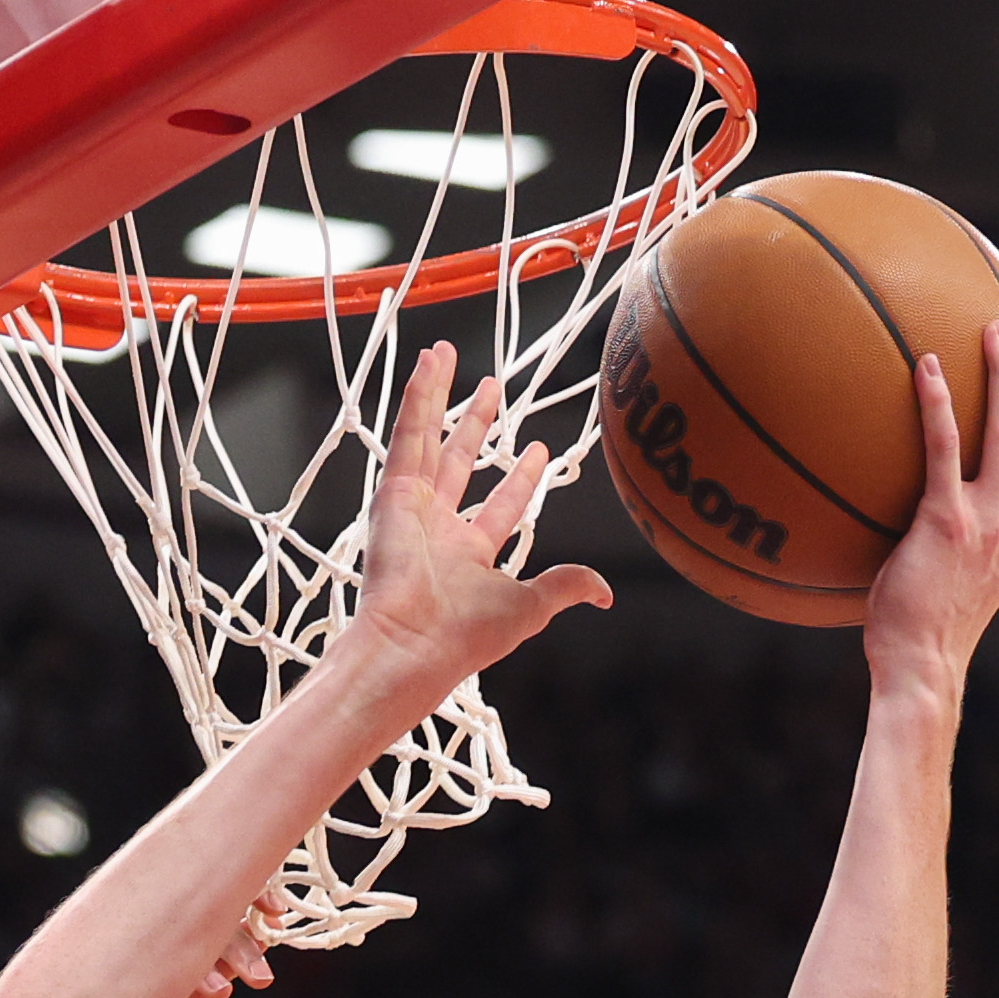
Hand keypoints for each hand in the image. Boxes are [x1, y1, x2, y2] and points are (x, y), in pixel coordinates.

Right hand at [336, 341, 608, 694]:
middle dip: (474, 422)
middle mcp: (439, 527)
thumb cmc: (465, 635)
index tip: (537, 448)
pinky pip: (407, 436)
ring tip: (442, 353)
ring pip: (428, 437)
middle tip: (490, 386)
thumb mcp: (529, 607)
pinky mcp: (393, 494)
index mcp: (469, 554)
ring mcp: (413, 507)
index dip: (521, 476)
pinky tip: (425, 366)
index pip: (501, 503)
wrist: (415, 644)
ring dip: (436, 395)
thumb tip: (605, 592)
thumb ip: (564, 586)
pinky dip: (415, 400)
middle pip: (460, 459)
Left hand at [862, 322, 998, 699]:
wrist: (921, 668)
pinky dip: (937, 405)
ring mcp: (986, 523)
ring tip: (992, 330)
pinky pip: (942, 450)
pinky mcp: (945, 523)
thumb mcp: (960, 582)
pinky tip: (925, 368)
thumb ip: (961, 542)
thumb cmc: (925, 634)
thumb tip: (928, 514)